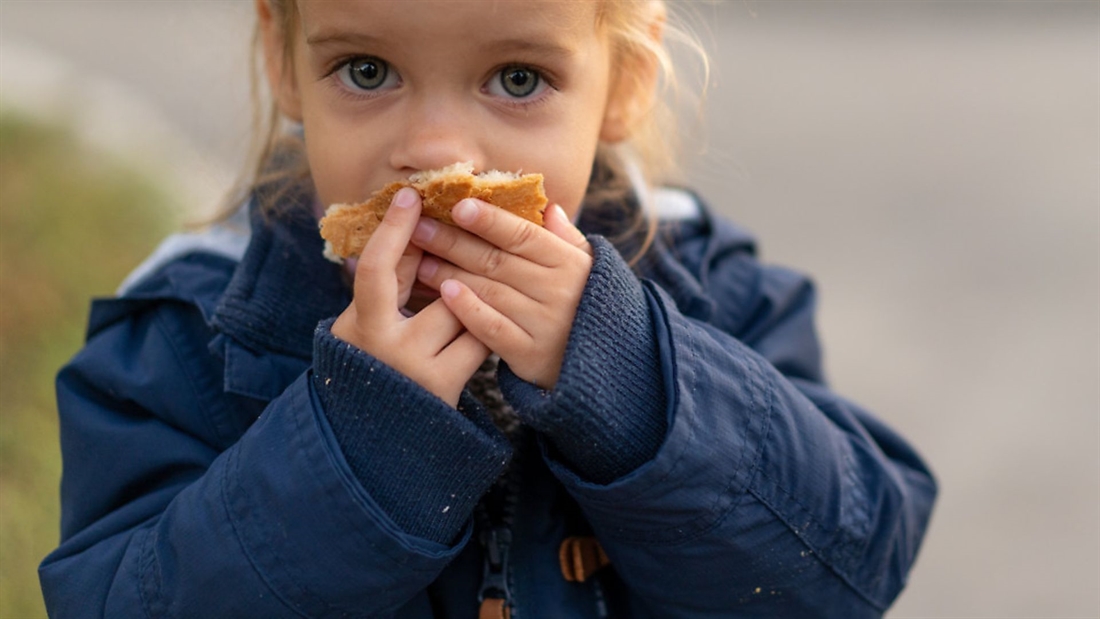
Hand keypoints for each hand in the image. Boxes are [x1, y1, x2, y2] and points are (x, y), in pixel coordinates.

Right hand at [331, 187, 489, 405]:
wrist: (381, 437)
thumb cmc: (375, 366)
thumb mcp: (369, 323)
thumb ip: (392, 284)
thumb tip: (419, 229)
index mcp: (359, 324)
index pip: (375, 268)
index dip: (393, 230)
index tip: (410, 195)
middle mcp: (385, 346)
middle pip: (436, 289)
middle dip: (455, 276)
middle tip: (467, 268)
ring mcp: (416, 369)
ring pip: (463, 313)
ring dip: (474, 306)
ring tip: (480, 307)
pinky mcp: (445, 387)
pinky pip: (479, 342)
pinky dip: (485, 331)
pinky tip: (489, 331)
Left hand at [412, 200, 592, 388]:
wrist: (608, 365)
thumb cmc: (587, 307)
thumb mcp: (587, 269)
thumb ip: (566, 239)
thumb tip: (548, 207)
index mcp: (569, 262)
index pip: (523, 235)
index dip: (490, 220)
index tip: (457, 205)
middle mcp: (558, 290)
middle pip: (498, 260)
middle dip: (454, 241)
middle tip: (419, 227)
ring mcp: (544, 323)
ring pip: (490, 291)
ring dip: (451, 273)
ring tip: (421, 259)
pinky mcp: (531, 354)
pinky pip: (493, 329)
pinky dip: (468, 310)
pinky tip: (445, 294)